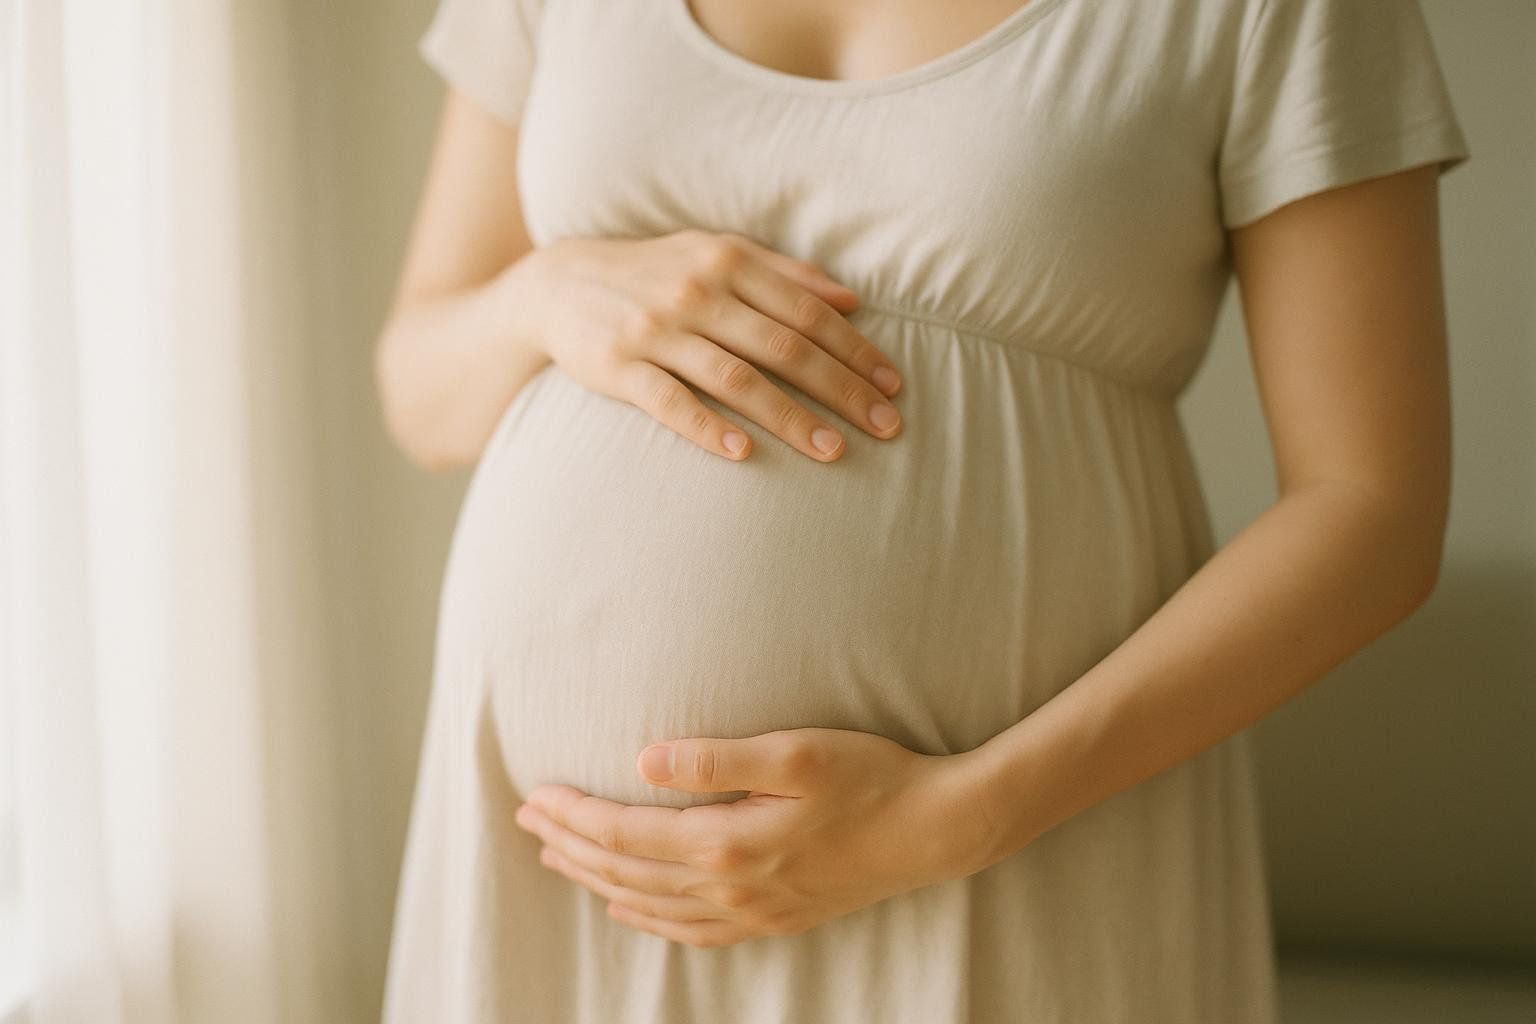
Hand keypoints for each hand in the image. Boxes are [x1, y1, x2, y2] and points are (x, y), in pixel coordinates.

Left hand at [511, 727, 1006, 948]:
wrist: (934, 830)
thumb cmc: (870, 777)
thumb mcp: (795, 753)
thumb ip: (717, 758)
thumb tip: (644, 757)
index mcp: (728, 843)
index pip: (625, 833)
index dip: (574, 815)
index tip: (536, 795)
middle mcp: (731, 887)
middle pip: (626, 871)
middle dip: (571, 844)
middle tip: (528, 820)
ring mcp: (752, 910)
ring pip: (650, 903)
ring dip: (598, 879)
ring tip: (560, 858)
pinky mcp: (773, 918)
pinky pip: (691, 931)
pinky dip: (648, 918)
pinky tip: (630, 906)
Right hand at [516, 229, 903, 461]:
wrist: (558, 284)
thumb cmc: (655, 273)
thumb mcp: (716, 255)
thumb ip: (784, 275)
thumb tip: (852, 301)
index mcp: (727, 261)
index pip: (807, 311)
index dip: (855, 350)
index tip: (893, 386)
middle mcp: (696, 292)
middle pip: (783, 346)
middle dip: (841, 389)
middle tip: (885, 427)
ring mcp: (656, 330)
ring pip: (735, 377)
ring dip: (789, 416)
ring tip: (833, 450)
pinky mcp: (618, 366)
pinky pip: (669, 401)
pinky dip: (706, 426)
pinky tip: (743, 451)